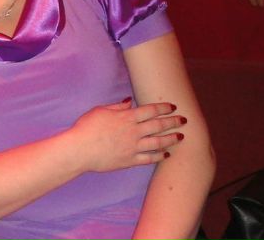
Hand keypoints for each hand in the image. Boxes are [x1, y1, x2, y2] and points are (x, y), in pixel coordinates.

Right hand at [69, 98, 183, 172]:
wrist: (79, 150)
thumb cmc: (86, 128)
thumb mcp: (100, 110)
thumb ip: (117, 106)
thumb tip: (130, 101)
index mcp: (126, 117)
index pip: (151, 110)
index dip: (164, 108)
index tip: (173, 107)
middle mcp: (133, 132)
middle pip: (158, 125)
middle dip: (173, 122)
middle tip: (184, 120)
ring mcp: (133, 147)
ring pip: (158, 142)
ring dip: (171, 139)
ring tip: (180, 137)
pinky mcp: (129, 161)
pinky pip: (148, 159)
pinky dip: (159, 156)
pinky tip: (166, 154)